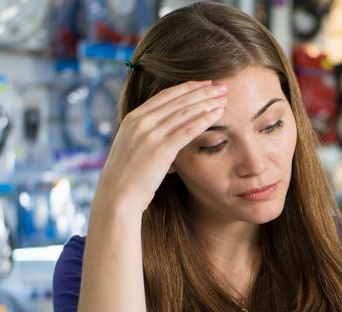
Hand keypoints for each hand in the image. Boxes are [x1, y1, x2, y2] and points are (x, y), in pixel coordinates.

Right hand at [95, 79, 227, 213]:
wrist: (117, 196)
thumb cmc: (127, 179)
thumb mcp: (134, 150)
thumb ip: (149, 140)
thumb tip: (168, 142)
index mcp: (133, 118)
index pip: (165, 96)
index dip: (187, 88)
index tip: (204, 84)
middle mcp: (141, 121)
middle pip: (178, 99)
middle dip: (202, 91)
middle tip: (221, 86)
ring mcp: (150, 134)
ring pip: (185, 111)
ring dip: (207, 102)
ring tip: (224, 97)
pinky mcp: (161, 149)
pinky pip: (188, 129)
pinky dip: (205, 119)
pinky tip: (219, 114)